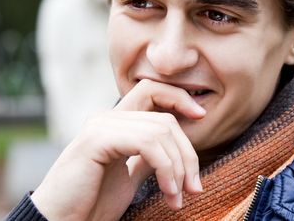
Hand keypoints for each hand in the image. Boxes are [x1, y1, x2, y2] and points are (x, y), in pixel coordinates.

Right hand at [30, 79, 205, 220]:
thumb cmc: (91, 203)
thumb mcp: (129, 177)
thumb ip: (148, 158)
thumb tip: (176, 150)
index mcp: (114, 122)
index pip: (152, 90)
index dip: (179, 97)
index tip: (202, 118)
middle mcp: (106, 118)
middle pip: (165, 116)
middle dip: (187, 153)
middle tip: (194, 188)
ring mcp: (100, 126)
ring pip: (160, 129)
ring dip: (178, 168)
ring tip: (177, 197)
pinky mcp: (96, 140)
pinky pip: (147, 143)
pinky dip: (166, 168)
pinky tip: (168, 192)